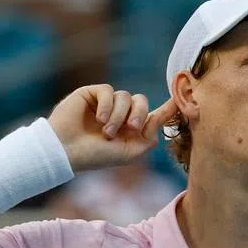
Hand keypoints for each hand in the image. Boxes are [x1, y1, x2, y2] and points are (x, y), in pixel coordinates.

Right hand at [48, 84, 178, 172]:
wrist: (67, 150)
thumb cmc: (96, 156)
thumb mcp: (129, 153)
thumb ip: (148, 139)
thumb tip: (158, 124)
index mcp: (130, 130)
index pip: (152, 115)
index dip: (167, 108)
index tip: (181, 99)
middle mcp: (120, 115)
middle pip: (141, 101)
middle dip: (140, 114)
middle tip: (132, 127)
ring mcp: (105, 103)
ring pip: (125, 97)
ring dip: (119, 116)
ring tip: (106, 132)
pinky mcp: (91, 94)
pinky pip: (108, 91)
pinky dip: (107, 105)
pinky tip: (99, 119)